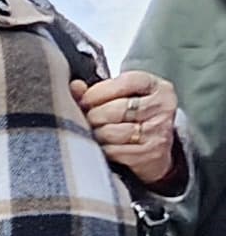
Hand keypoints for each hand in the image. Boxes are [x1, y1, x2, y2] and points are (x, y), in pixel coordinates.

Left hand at [84, 70, 183, 187]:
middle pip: (116, 109)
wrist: (158, 150)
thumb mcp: (124, 98)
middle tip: (88, 120)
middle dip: (94, 115)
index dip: (99, 91)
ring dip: (96, 134)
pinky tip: (103, 147)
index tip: (85, 100)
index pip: (126, 82)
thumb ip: (99, 90)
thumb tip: (75, 86)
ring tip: (95, 133)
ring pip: (112, 131)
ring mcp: (158, 131)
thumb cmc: (135, 119)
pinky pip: (113, 151)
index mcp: (157, 87)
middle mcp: (162, 107)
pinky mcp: (151, 154)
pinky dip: (102, 150)